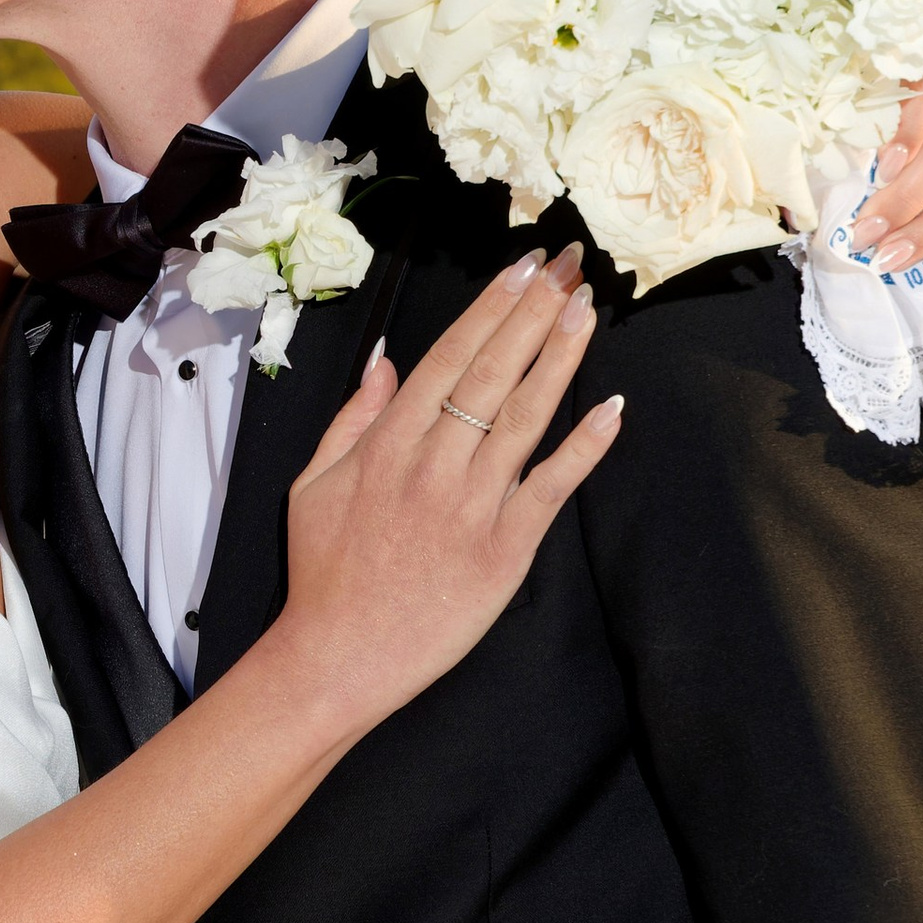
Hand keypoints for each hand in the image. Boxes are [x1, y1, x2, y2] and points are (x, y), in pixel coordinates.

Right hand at [273, 247, 618, 744]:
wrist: (340, 657)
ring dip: (561, 357)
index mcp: (387, 445)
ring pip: (526, 415)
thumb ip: (351, 421)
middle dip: (535, 312)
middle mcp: (433, 465)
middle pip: (494, 371)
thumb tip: (384, 364)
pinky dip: (583, 446)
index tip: (523, 269)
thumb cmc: (324, 574)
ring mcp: (473, 505)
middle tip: (570, 265)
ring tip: (588, 309)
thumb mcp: (312, 486)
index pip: (450, 357)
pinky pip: (551, 486)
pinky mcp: (505, 549)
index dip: (492, 308)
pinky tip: (611, 408)